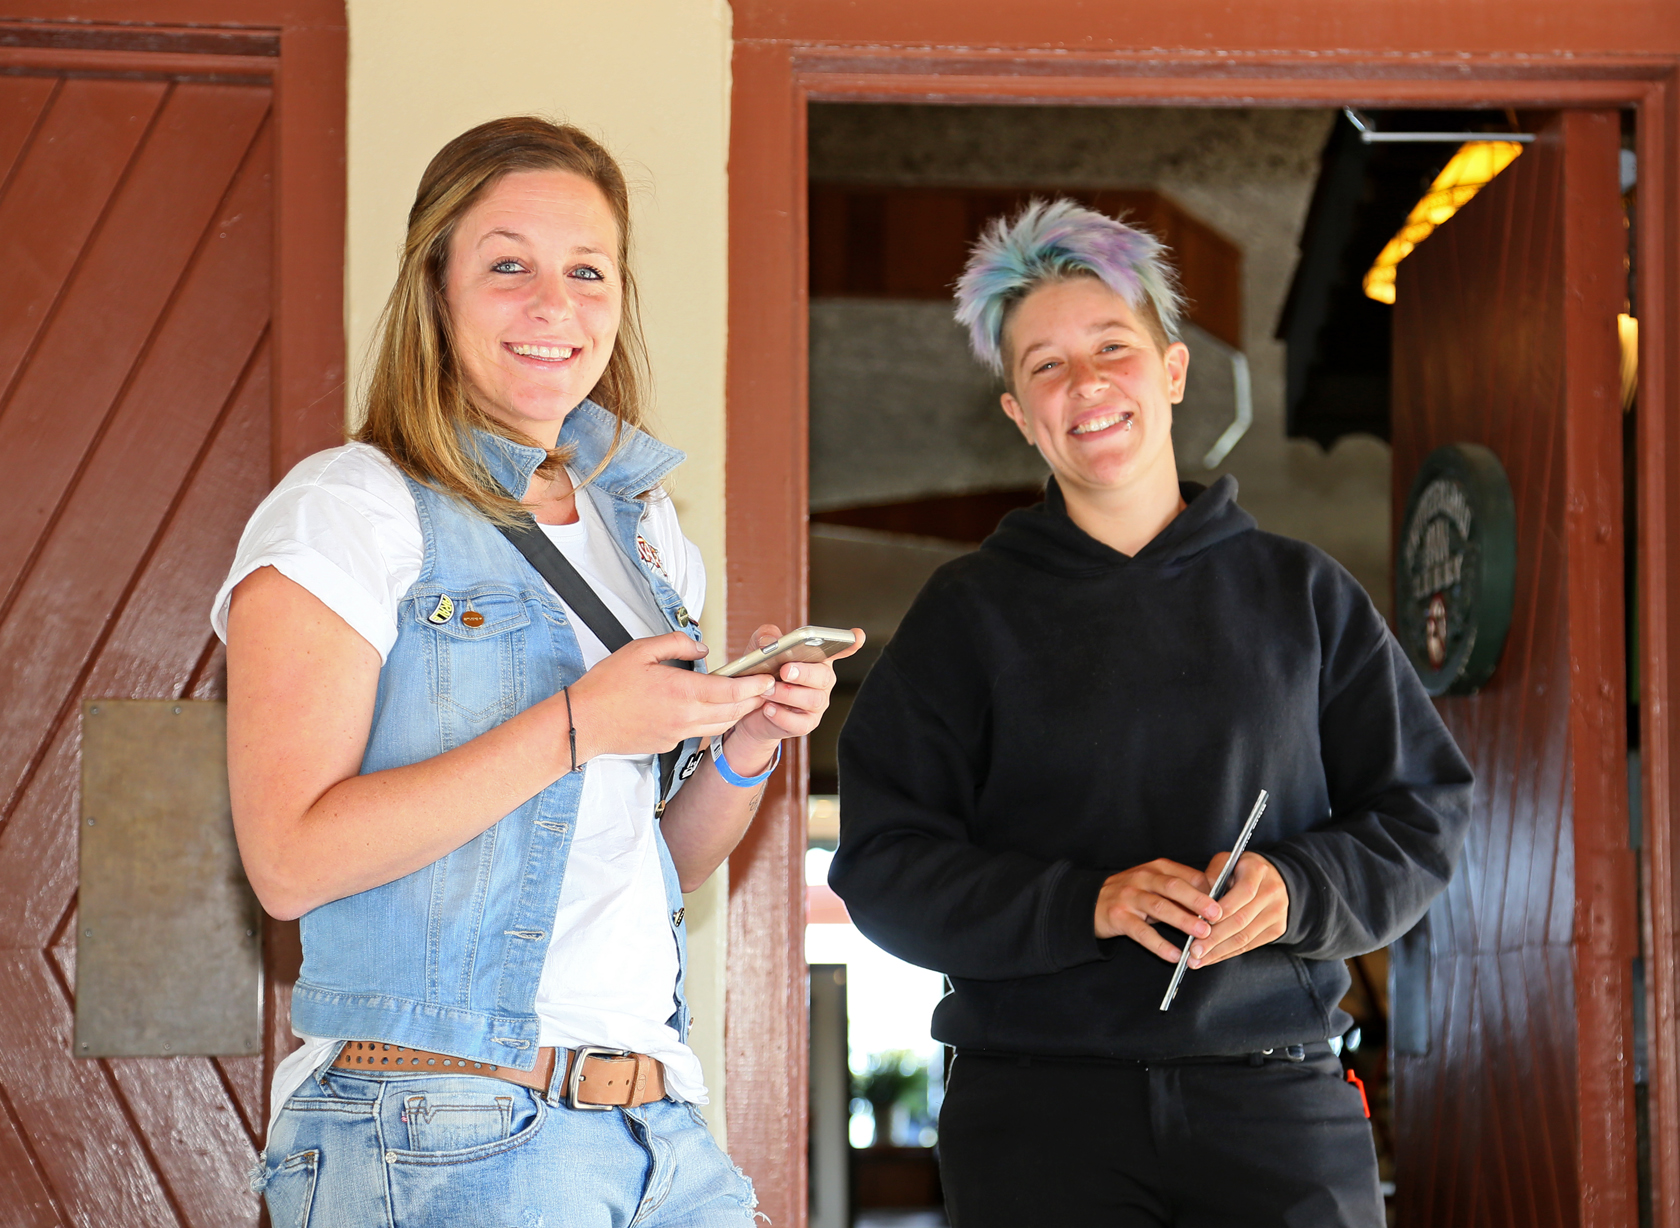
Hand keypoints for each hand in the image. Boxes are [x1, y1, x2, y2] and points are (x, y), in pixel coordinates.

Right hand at [567, 631, 777, 761]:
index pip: (731, 690)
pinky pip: (700, 732)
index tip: (767, 678)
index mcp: (682, 691)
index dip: (754, 685)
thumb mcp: (640, 650)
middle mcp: (685, 717)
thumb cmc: (607, 685)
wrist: (583, 723)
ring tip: (748, 699)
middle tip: (767, 688)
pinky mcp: (669, 744)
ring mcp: (678, 734)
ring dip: (737, 713)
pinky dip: (714, 721)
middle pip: (733, 712)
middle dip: (754, 700)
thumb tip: (702, 649)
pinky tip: (714, 710)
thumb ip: (676, 644)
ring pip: (720, 726)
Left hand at [719, 624, 865, 771]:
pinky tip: (768, 708)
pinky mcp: (806, 724)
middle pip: (824, 676)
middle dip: (804, 673)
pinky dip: (782, 715)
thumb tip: (770, 642)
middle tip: (785, 670)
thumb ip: (766, 638)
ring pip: (812, 700)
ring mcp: (817, 704)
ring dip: (787, 694)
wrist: (750, 708)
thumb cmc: (762, 674)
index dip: (850, 643)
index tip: (857, 635)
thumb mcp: (760, 650)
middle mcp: (822, 681)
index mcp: (817, 659)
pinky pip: (800, 722)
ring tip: (766, 690)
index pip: (839, 649)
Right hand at [1094, 859, 1222, 962]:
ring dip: (1182, 920)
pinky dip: (1159, 944)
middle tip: (1218, 914)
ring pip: (1159, 907)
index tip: (1226, 901)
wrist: (1091, 902)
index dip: (1208, 888)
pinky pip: (1141, 932)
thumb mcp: (1155, 885)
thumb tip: (1216, 903)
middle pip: (1173, 887)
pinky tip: (1174, 955)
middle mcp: (1143, 878)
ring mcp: (1129, 897)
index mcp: (1157, 868)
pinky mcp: (1118, 917)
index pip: (1187, 875)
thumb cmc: (1133, 894)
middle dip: (1197, 900)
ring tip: (1202, 933)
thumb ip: (1181, 890)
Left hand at [1184, 852, 1289, 968]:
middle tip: (1192, 952)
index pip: (1241, 894)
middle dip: (1214, 939)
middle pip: (1241, 920)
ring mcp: (1277, 913)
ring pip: (1245, 937)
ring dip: (1218, 952)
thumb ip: (1210, 878)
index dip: (1219, 912)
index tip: (1197, 926)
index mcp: (1257, 870)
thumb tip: (1196, 905)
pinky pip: (1249, 945)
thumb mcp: (1224, 863)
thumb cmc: (1240, 870)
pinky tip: (1211, 958)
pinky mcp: (1277, 929)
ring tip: (1197, 961)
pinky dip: (1228, 953)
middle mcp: (1271, 892)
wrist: (1273, 877)